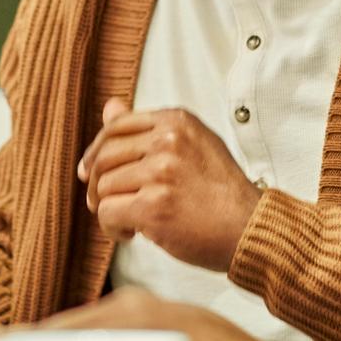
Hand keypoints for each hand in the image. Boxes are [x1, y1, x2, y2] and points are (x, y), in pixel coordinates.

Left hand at [77, 100, 262, 270]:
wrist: (251, 229)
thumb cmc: (220, 193)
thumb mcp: (192, 146)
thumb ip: (149, 129)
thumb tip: (109, 106)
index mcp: (177, 121)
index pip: (117, 126)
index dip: (96, 150)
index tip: (90, 172)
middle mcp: (168, 141)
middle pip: (105, 157)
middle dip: (96, 184)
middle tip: (102, 205)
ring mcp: (161, 173)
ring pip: (104, 187)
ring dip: (109, 210)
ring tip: (129, 223)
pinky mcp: (154, 206)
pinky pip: (108, 213)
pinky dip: (112, 228)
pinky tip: (131, 234)